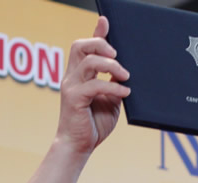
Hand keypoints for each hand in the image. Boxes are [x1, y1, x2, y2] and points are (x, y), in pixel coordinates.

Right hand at [55, 16, 130, 155]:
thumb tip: (125, 71)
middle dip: (100, 43)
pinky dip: (112, 87)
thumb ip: (114, 84)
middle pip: (80, 46)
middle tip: (117, 54)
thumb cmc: (94, 125)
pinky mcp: (73, 98)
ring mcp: (71, 86)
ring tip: (125, 75)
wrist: (80, 147)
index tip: (105, 21)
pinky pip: (95, 85)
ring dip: (110, 65)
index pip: (85, 47)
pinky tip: (124, 93)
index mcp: (80, 75)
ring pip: (88, 62)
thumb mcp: (110, 100)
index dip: (96, 33)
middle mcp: (72, 77)